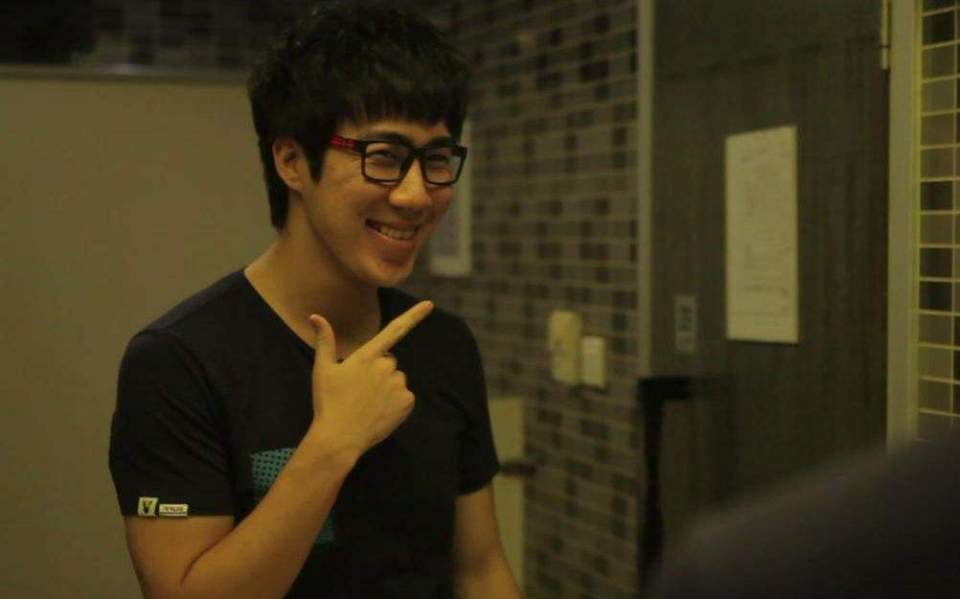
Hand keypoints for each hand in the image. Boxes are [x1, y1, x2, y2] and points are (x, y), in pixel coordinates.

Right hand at [307, 301, 433, 456]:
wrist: (340, 437)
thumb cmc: (328, 402)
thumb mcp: (322, 369)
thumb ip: (325, 340)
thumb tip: (316, 316)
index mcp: (367, 356)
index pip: (394, 330)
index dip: (414, 316)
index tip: (430, 304)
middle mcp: (386, 366)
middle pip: (389, 361)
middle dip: (378, 370)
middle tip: (360, 389)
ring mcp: (398, 385)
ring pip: (396, 380)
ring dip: (387, 387)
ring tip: (367, 402)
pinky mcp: (407, 402)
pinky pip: (405, 396)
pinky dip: (395, 402)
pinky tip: (378, 411)